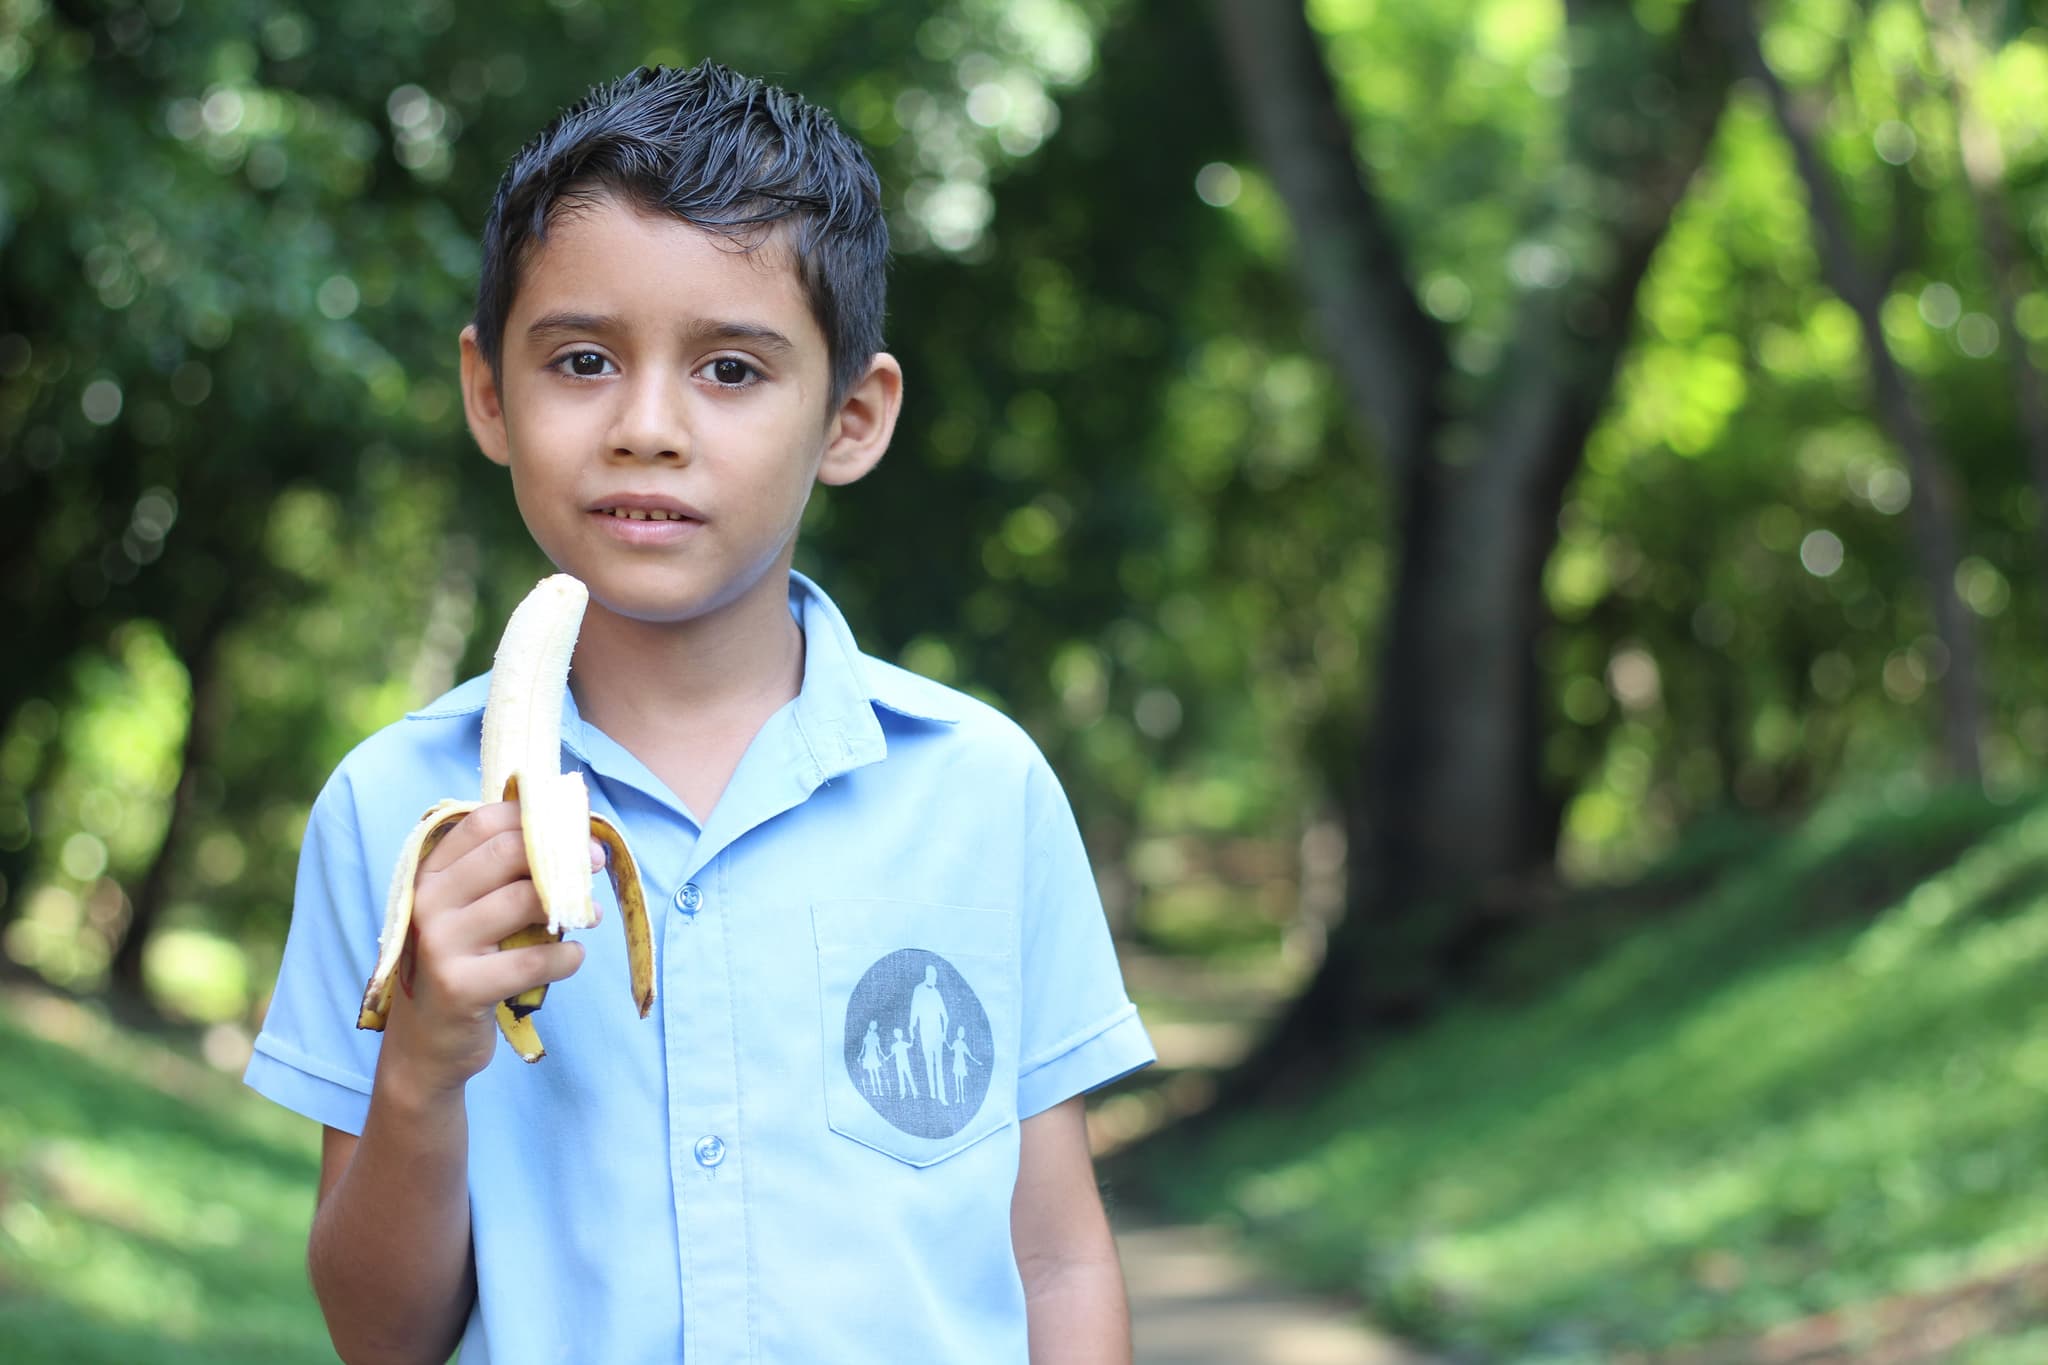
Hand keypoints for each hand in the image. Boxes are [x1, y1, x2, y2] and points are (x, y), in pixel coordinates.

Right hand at [378, 801, 596, 1094]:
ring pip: (525, 901)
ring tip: (589, 916)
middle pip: (509, 854)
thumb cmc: (462, 965)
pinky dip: (567, 957)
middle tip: (596, 862)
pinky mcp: (460, 986)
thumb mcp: (468, 913)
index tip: (576, 830)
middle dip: (564, 853)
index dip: (536, 819)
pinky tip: (573, 957)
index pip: (484, 823)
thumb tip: (576, 839)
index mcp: (429, 874)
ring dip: (572, 906)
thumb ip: (503, 876)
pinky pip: (533, 960)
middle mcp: (428, 901)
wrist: (426, 1044)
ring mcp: (440, 943)